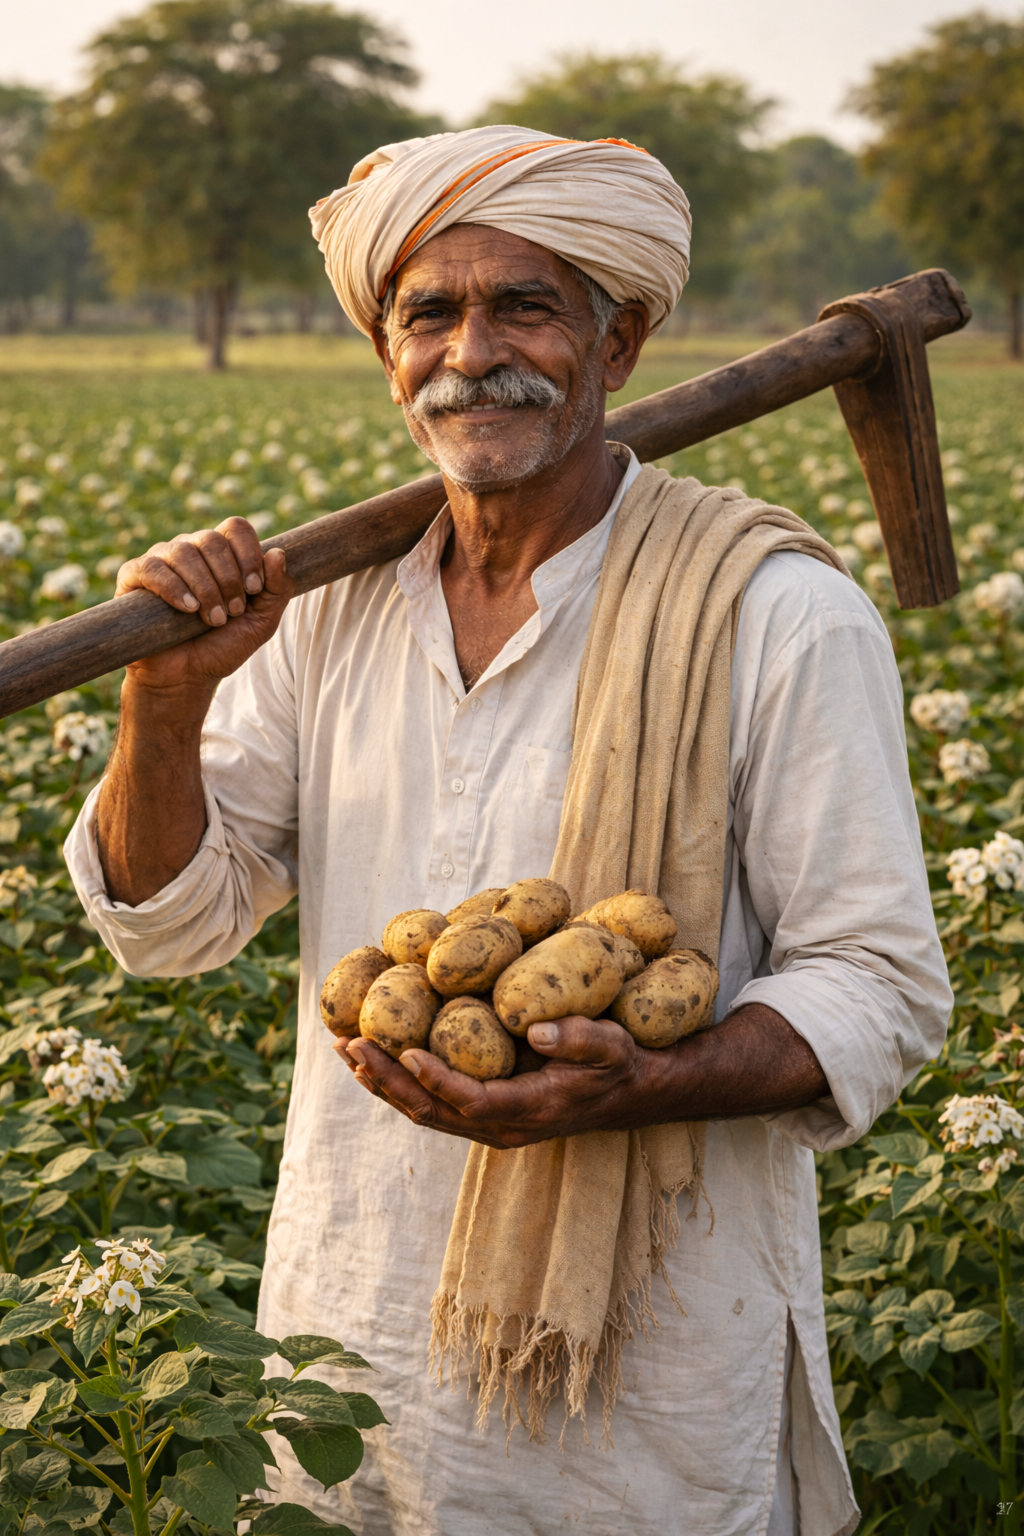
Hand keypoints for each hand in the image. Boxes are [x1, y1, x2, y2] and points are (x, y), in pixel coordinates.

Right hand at [115, 517, 294, 694]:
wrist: (186, 677)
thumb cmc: (221, 646)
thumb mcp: (261, 622)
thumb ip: (278, 590)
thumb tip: (278, 553)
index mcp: (220, 554)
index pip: (235, 528)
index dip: (248, 554)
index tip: (254, 589)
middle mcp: (189, 550)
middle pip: (211, 539)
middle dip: (228, 578)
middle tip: (232, 612)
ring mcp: (160, 561)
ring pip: (184, 551)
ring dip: (206, 588)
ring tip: (212, 619)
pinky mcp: (133, 577)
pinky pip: (152, 568)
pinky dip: (174, 587)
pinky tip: (188, 608)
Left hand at [335, 1017, 662, 1148]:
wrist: (629, 1092)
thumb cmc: (620, 1064)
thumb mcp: (611, 1046)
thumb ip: (579, 1038)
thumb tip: (535, 1030)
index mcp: (532, 1110)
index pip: (472, 1101)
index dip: (437, 1080)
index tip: (406, 1052)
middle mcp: (503, 1127)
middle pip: (433, 1112)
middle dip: (388, 1080)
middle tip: (351, 1046)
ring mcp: (491, 1124)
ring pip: (425, 1111)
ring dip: (383, 1082)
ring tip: (347, 1050)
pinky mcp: (483, 1113)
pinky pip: (433, 1103)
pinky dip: (399, 1081)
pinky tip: (376, 1056)